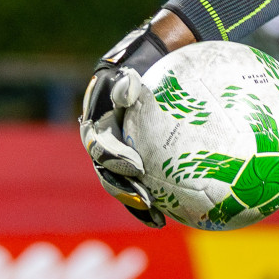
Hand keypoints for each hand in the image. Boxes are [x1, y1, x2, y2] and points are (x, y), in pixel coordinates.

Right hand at [79, 26, 169, 227]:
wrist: (153, 62)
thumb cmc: (143, 64)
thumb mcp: (131, 68)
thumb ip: (126, 83)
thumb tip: (127, 87)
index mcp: (98, 125)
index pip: (101, 147)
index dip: (114, 159)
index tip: (135, 167)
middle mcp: (106, 143)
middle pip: (110, 173)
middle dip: (125, 190)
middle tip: (145, 199)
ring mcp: (122, 153)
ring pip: (127, 182)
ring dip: (139, 202)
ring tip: (158, 217)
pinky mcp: (139, 160)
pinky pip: (149, 180)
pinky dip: (160, 197)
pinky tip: (179, 212)